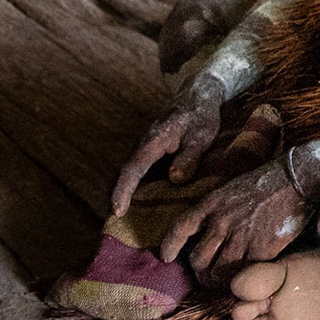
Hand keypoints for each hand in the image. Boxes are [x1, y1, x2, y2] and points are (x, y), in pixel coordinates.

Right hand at [113, 79, 224, 215]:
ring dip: (129, 193)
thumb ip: (189, 157)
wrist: (198, 94)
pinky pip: (142, 170)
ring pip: (134, 173)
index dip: (123, 191)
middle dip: (121, 198)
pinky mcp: (152, 150)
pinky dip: (140, 185)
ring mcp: (146, 148)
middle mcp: (144, 145)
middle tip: (119, 225)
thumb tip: (175, 179)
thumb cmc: (201, 115)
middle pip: (127, 174)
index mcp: (153, 141)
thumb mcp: (201, 136)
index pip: (132, 169)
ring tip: (130, 220)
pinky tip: (148, 203)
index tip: (117, 211)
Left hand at [160, 160, 309, 272]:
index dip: (170, 246)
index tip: (167, 257)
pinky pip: (244, 273)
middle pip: (198, 258)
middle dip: (199, 272)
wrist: (297, 179)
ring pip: (218, 271)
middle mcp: (222, 222)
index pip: (181, 228)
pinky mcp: (262, 248)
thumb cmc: (268, 180)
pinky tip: (244, 283)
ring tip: (222, 285)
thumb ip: (218, 208)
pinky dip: (242, 281)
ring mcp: (241, 236)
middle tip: (205, 278)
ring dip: (217, 282)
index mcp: (212, 204)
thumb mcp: (233, 188)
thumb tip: (210, 228)